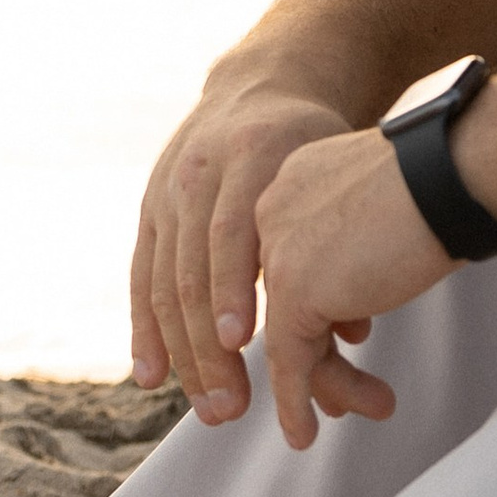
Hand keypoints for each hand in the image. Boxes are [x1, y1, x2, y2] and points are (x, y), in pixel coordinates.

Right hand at [131, 80, 352, 421]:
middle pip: (194, 270)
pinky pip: (142, 278)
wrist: (259, 87)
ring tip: (210, 409)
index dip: (235, 288)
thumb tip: (354, 333)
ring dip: (184, 355)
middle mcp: (199, 173)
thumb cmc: (313, 142)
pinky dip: (145, 330)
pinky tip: (150, 378)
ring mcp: (167, 193)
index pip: (233, 231)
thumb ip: (335, 243)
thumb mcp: (333, 168)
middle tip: (233, 406)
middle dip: (210, 346)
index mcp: (251, 154)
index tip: (244, 342)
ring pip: (165, 284)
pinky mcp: (150, 211)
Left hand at [253, 128, 455, 446]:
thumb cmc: (447, 179)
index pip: (297, 257)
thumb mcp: (389, 209)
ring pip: (291, 333)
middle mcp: (273, 211)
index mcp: (296, 181)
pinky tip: (304, 433)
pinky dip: (294, 401)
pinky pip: (288, 359)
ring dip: (330, 381)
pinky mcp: (292, 289)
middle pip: (289, 299)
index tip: (350, 338)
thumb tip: (362, 286)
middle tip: (345, 388)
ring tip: (377, 407)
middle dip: (320, 352)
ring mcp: (276, 250)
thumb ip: (361, 241)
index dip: (324, 306)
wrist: (453, 175)